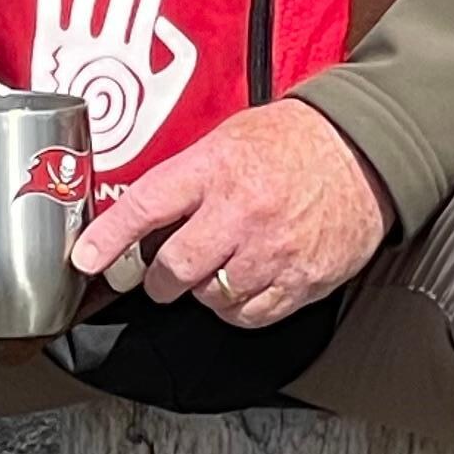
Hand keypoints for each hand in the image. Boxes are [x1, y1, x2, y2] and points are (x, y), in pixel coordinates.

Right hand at [31, 0, 199, 167]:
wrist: (92, 153)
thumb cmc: (129, 131)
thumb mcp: (167, 92)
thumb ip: (179, 56)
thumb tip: (165, 24)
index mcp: (132, 55)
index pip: (142, 11)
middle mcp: (105, 47)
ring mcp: (78, 45)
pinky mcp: (50, 47)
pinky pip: (50, 6)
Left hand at [71, 97, 392, 324]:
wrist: (368, 149)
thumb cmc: (295, 140)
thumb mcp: (229, 138)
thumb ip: (187, 177)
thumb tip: (142, 216)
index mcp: (216, 169)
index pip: (145, 207)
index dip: (108, 240)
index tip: (85, 261)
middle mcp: (241, 212)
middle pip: (175, 269)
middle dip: (159, 280)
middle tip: (161, 275)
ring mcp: (273, 250)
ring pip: (211, 298)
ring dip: (203, 292)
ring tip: (217, 268)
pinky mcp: (302, 280)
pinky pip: (251, 315)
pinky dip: (238, 308)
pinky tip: (244, 286)